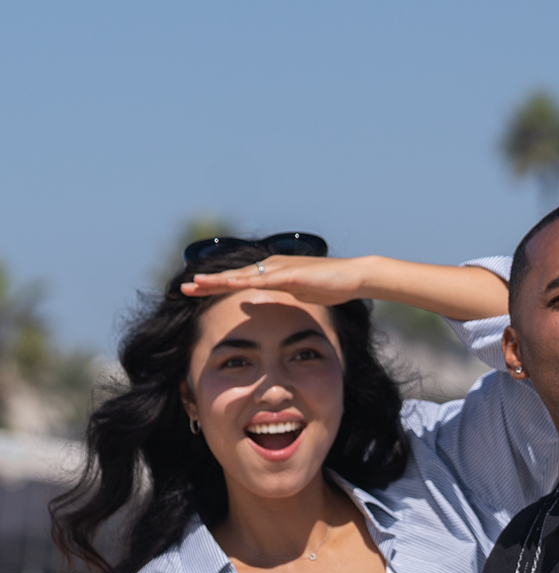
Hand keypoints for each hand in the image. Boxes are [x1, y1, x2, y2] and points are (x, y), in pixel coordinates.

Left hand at [182, 255, 371, 304]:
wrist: (354, 276)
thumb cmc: (331, 285)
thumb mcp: (296, 293)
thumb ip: (274, 294)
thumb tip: (251, 300)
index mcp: (272, 272)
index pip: (238, 280)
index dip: (216, 285)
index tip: (195, 291)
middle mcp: (271, 266)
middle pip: (234, 276)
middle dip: (209, 283)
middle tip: (184, 288)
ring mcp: (281, 269)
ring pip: (243, 276)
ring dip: (219, 281)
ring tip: (197, 285)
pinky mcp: (292, 275)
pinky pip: (264, 280)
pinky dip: (245, 282)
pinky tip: (230, 285)